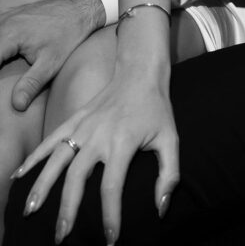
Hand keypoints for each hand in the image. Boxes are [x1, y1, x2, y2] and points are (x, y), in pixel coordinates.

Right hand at [0, 0, 104, 110]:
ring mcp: (6, 16)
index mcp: (9, 35)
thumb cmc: (68, 34)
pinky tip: (3, 55)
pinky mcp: (10, 15)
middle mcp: (4, 23)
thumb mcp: (51, 63)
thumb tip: (17, 105)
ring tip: (2, 65)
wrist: (80, 7)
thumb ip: (31, 84)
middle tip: (2, 74)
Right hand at [14, 68, 177, 244]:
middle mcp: (99, 134)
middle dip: (67, 209)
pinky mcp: (74, 118)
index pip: (112, 185)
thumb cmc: (157, 109)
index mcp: (123, 142)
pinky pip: (50, 139)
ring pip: (57, 159)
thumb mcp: (171, 139)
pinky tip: (19, 175)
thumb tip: (162, 209)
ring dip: (42, 186)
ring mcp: (83, 126)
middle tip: (62, 237)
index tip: (111, 238)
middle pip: (77, 177)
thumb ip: (169, 174)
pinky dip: (33, 157)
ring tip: (31, 211)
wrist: (140, 71)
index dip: (111, 214)